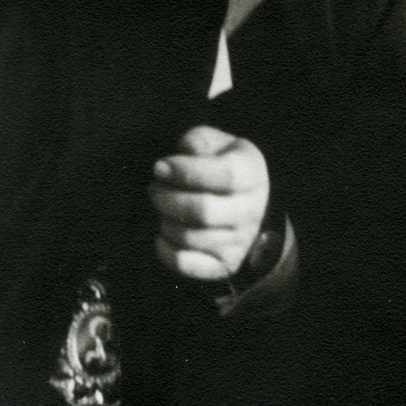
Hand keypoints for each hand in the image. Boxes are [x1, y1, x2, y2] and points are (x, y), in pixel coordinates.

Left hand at [148, 125, 270, 280]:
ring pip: (189, 238)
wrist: (249, 202)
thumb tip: (185, 153)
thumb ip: (199, 141)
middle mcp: (250, 210)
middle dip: (167, 199)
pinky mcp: (224, 265)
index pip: (224, 176)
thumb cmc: (223, 166)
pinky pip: (186, 264)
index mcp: (250, 173)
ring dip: (165, 221)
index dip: (185, 171)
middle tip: (154, 189)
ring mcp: (239, 241)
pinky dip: (166, 251)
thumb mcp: (217, 143)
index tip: (160, 167)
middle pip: (203, 211)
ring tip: (162, 209)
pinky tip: (163, 234)